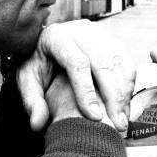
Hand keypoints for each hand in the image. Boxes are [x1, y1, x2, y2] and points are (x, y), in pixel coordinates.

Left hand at [16, 19, 134, 131]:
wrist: (47, 44)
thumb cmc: (37, 64)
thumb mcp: (26, 80)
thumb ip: (31, 101)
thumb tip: (37, 125)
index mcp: (57, 37)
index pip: (77, 63)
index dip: (87, 91)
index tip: (95, 117)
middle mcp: (81, 31)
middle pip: (105, 61)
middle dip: (114, 96)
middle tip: (118, 125)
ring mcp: (100, 33)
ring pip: (120, 61)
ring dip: (125, 92)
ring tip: (123, 120)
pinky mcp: (112, 40)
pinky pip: (127, 62)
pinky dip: (130, 86)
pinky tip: (125, 107)